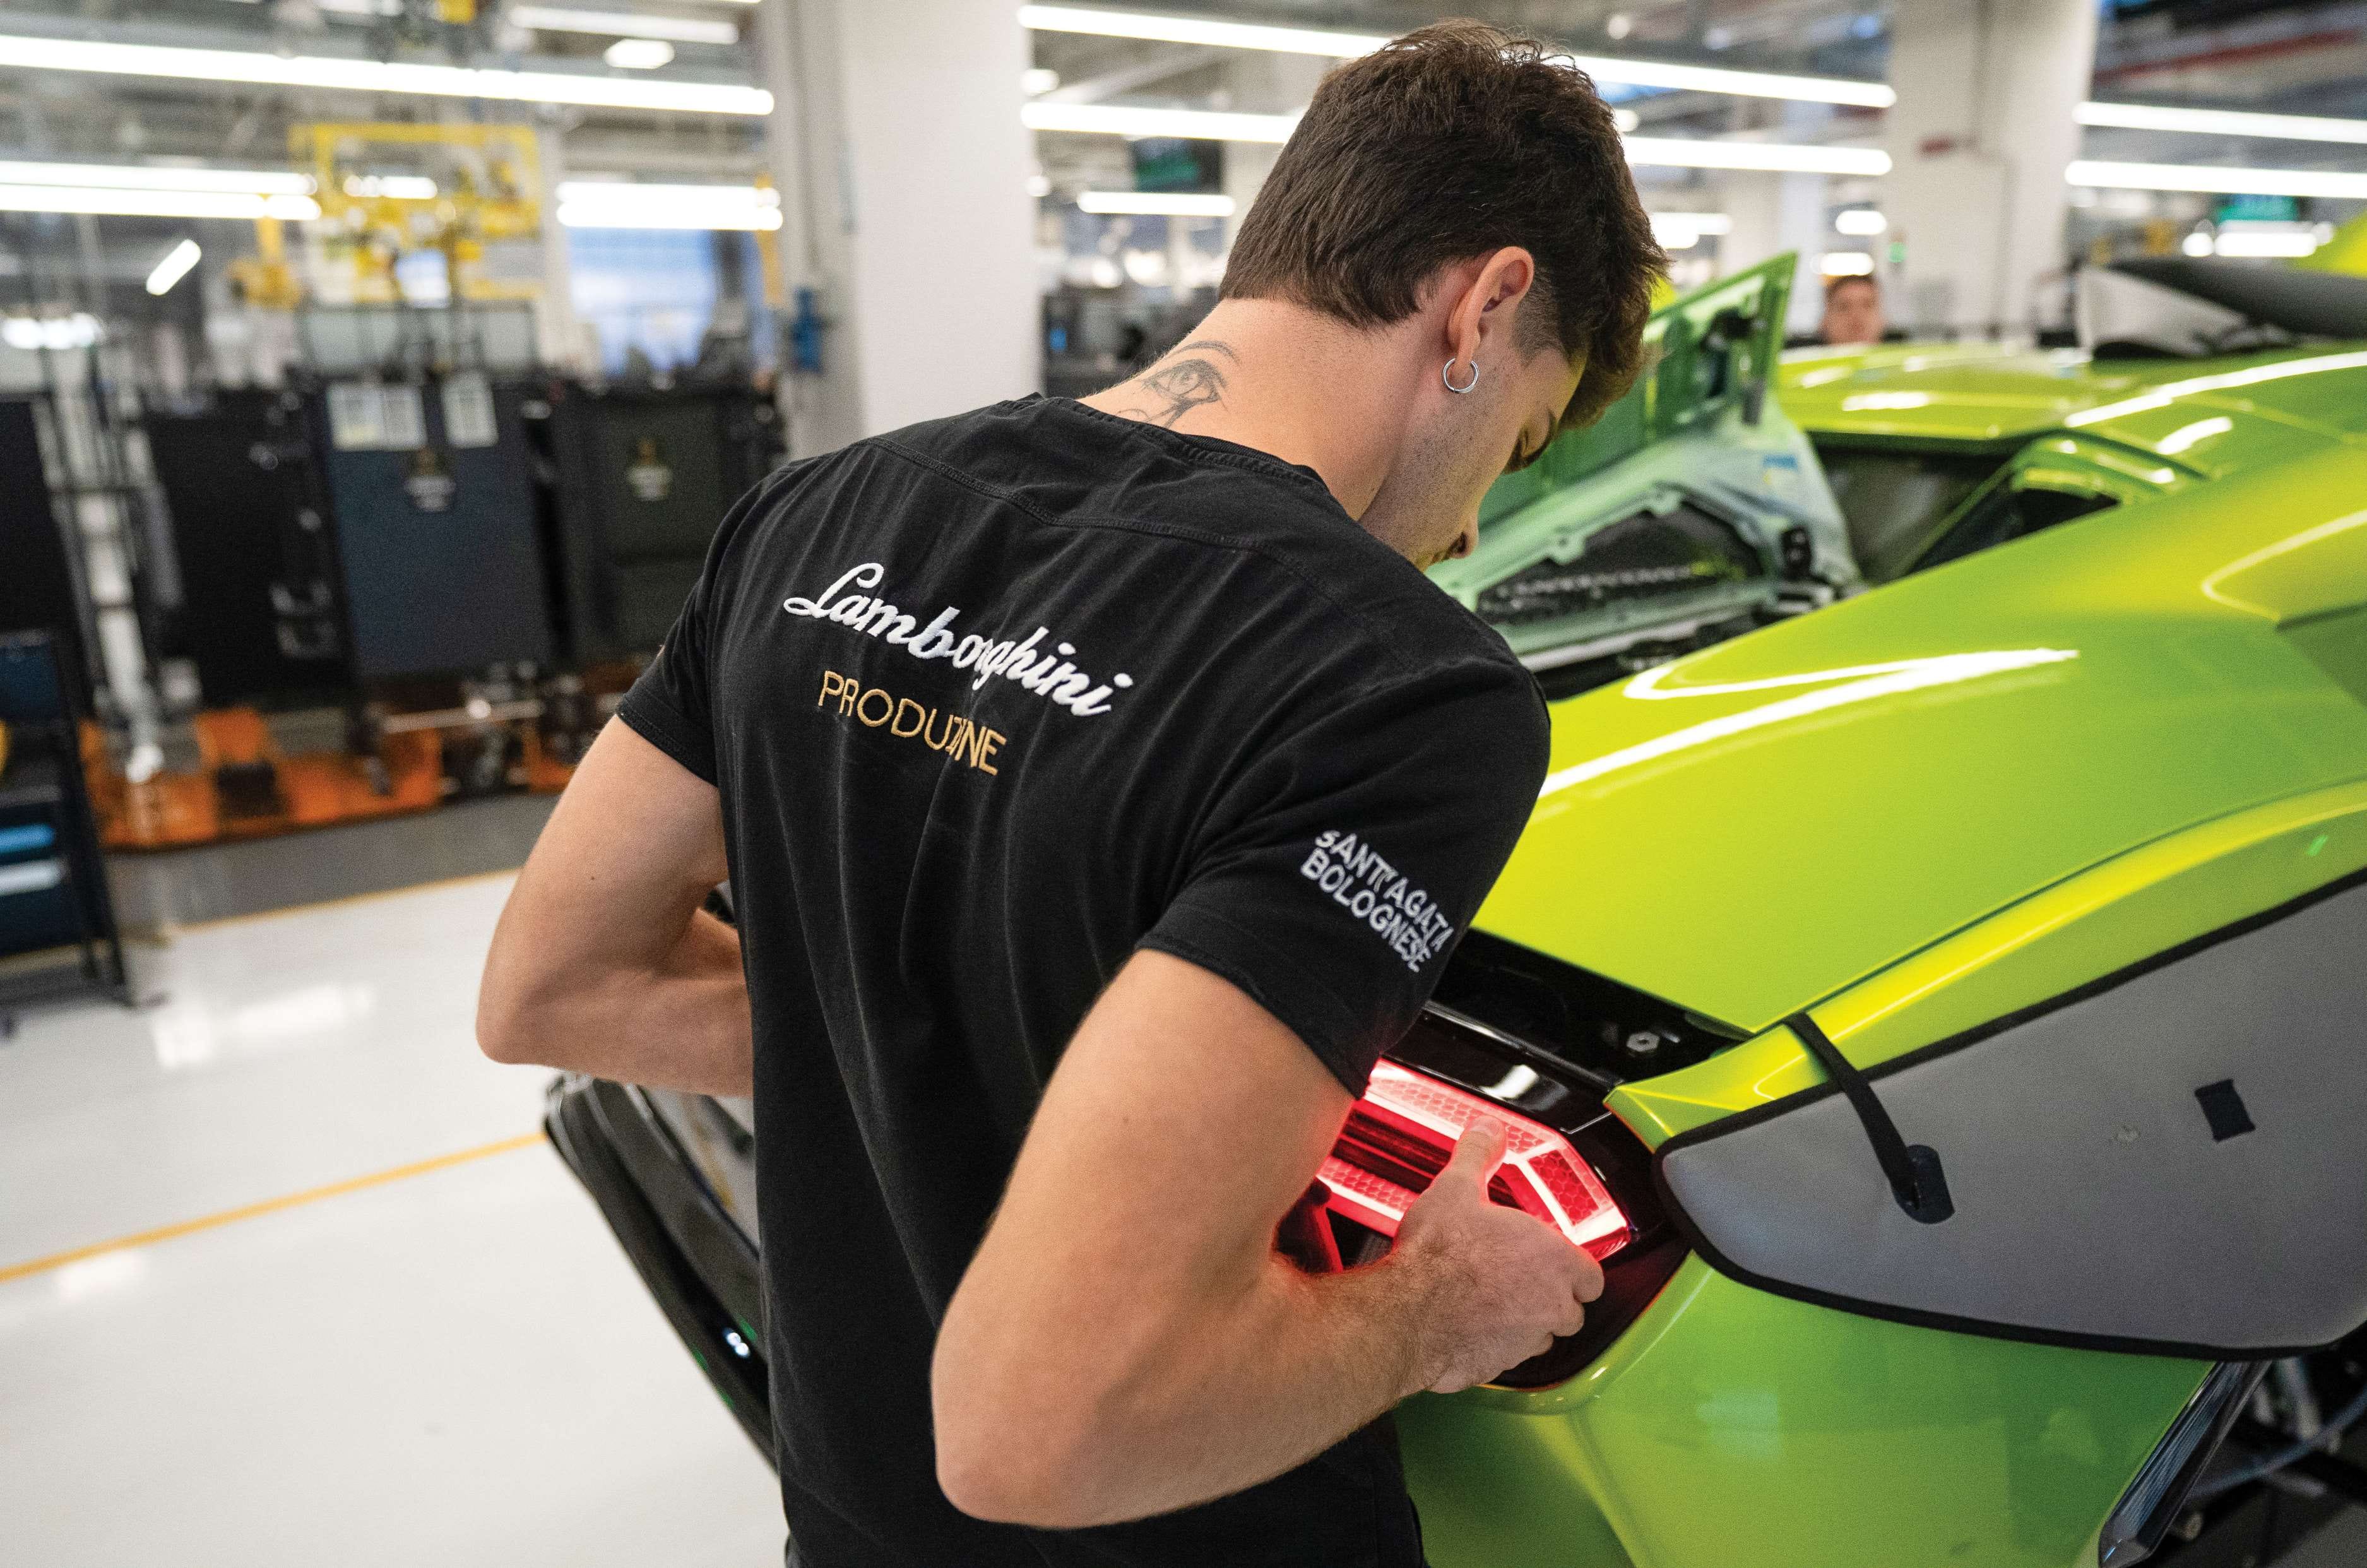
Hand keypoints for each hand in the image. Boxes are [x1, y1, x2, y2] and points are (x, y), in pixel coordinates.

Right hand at [1390, 1118, 1604, 1393]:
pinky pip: (1508, 1359)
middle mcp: (1551, 1304)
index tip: (1552, 1262)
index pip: (1592, 1276)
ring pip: (1542, 1338)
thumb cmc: (1438, 1255)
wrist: (1407, 1312)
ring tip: (1491, 1302)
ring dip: (1525, 1324)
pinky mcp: (1499, 1367)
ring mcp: (1527, 1341)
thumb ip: (1479, 1154)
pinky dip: (1495, 1345)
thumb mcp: (1457, 1187)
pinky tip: (1469, 1326)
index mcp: (1553, 1259)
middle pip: (1572, 1310)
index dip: (1574, 1270)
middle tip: (1517, 1280)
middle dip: (1551, 1299)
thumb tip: (1488, 1130)